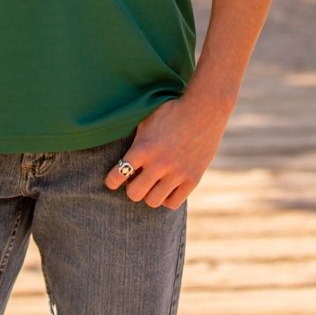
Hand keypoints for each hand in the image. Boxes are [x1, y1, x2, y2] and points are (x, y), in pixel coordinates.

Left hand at [106, 92, 227, 208]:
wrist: (204, 111)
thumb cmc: (171, 112)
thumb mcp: (146, 121)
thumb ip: (134, 141)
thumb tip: (120, 155)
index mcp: (144, 148)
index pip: (118, 174)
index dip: (111, 181)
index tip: (112, 181)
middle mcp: (159, 164)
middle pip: (134, 194)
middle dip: (131, 187)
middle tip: (135, 180)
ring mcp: (177, 174)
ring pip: (153, 201)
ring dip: (149, 194)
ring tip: (152, 184)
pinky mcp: (193, 180)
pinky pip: (173, 203)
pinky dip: (166, 198)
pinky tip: (166, 187)